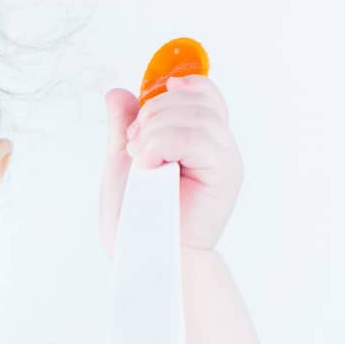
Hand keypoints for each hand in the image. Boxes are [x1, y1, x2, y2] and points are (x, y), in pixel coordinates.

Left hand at [99, 74, 242, 261]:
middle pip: (194, 97)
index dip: (176, 88)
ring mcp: (224, 159)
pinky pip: (196, 134)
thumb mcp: (122, 161)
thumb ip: (124, 127)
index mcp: (198, 141)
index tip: (145, 107)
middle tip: (135, 149)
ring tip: (142, 162)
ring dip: (154, 132)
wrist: (143, 255)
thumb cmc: (135, 220)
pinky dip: (162, 143)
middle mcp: (217, 147)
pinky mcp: (224, 173)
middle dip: (152, 114)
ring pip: (194, 113)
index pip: (201, 93)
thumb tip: (119, 93)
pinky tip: (149, 166)